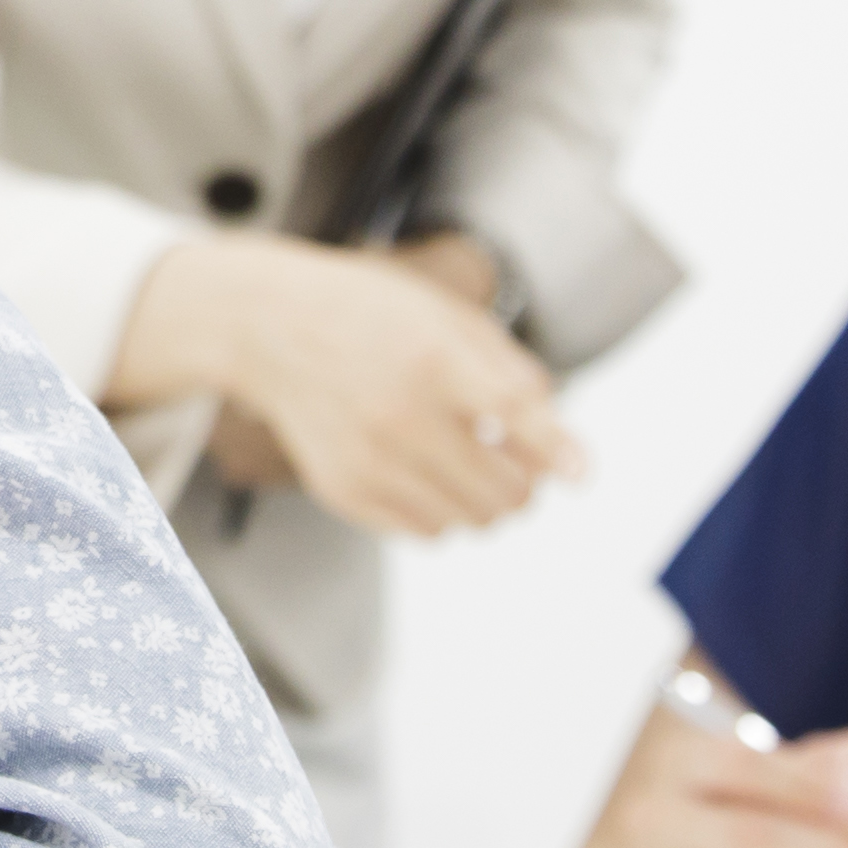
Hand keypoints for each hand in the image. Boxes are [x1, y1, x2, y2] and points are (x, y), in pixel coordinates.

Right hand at [113, 228, 579, 538]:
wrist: (268, 327)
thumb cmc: (367, 314)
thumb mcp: (446, 314)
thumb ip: (511, 372)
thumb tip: (559, 444)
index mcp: (431, 356)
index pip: (508, 412)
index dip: (552, 446)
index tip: (579, 473)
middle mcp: (398, 414)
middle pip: (500, 490)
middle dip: (523, 482)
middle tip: (513, 458)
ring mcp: (367, 459)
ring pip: (468, 521)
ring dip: (484, 501)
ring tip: (466, 461)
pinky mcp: (343, 490)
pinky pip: (426, 532)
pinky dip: (440, 511)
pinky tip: (421, 468)